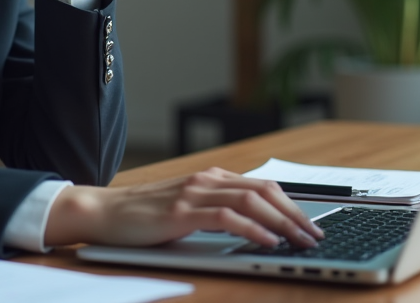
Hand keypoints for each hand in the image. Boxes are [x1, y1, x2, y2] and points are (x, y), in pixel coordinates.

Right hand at [44, 167, 325, 248]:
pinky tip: (268, 240)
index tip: (311, 224)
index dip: (291, 204)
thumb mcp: (186, 210)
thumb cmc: (143, 217)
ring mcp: (195, 193)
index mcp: (211, 177)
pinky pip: (227, 216)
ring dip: (282, 221)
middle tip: (315, 236)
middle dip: (295, 213)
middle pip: (264, 190)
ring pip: (252, 200)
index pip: (262, 186)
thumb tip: (254, 229)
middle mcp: (207, 179)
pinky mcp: (183, 210)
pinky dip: (253, 228)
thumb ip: (215, 212)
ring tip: (300, 240)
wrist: (104, 212)